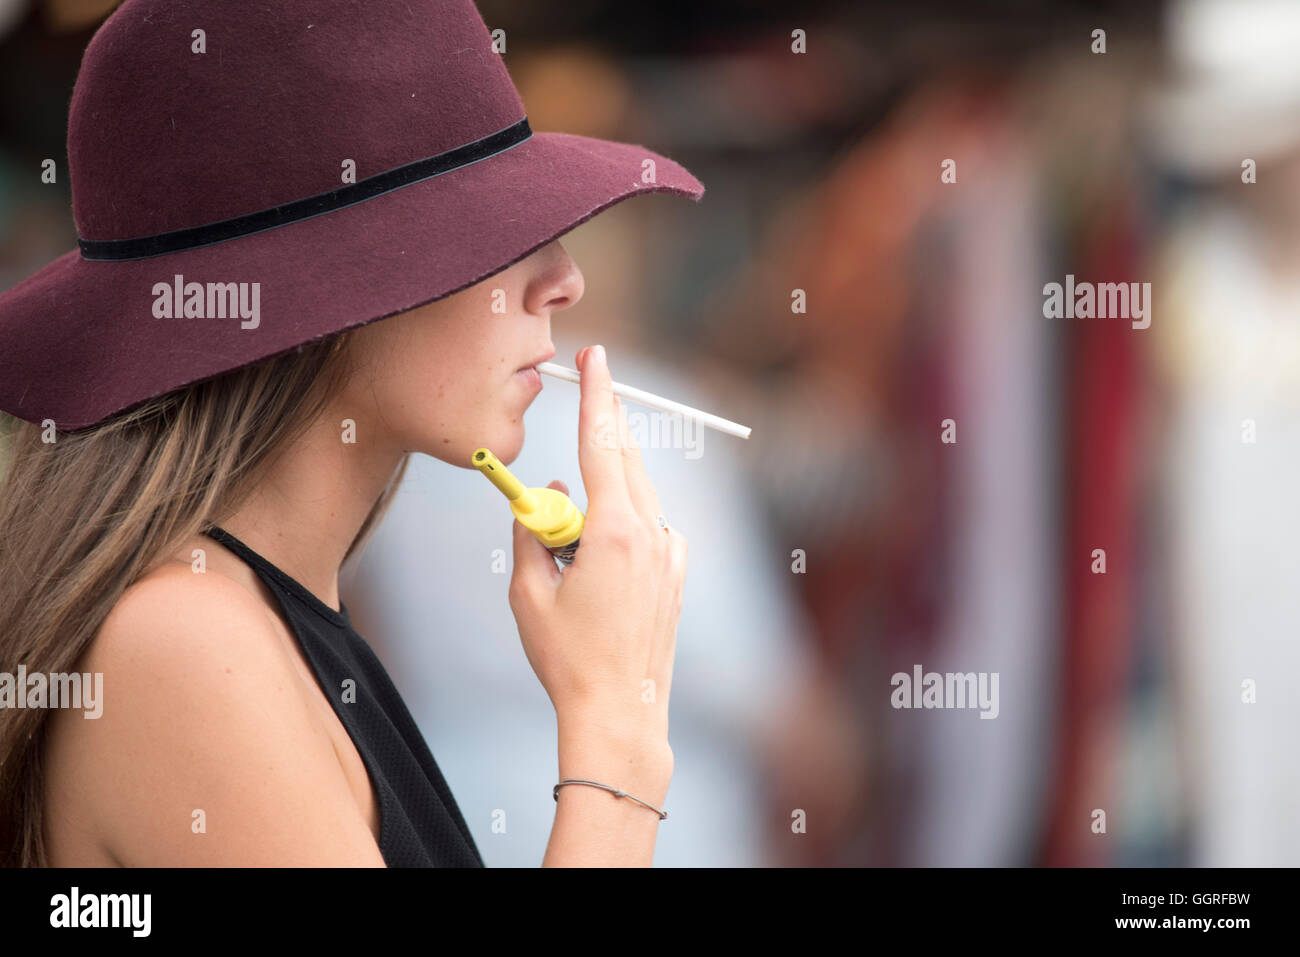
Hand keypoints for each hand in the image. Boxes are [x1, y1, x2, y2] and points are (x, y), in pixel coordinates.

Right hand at [508, 345, 686, 752]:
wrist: (620, 710)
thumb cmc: (566, 656)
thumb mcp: (527, 592)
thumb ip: (531, 532)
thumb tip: (546, 496)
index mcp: (613, 531)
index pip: (601, 445)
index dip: (596, 396)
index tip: (596, 357)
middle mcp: (650, 532)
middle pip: (624, 458)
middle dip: (604, 422)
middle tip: (593, 381)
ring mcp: (670, 552)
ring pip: (636, 492)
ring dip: (605, 487)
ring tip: (568, 538)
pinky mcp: (677, 570)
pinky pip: (649, 525)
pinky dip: (624, 520)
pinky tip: (600, 557)